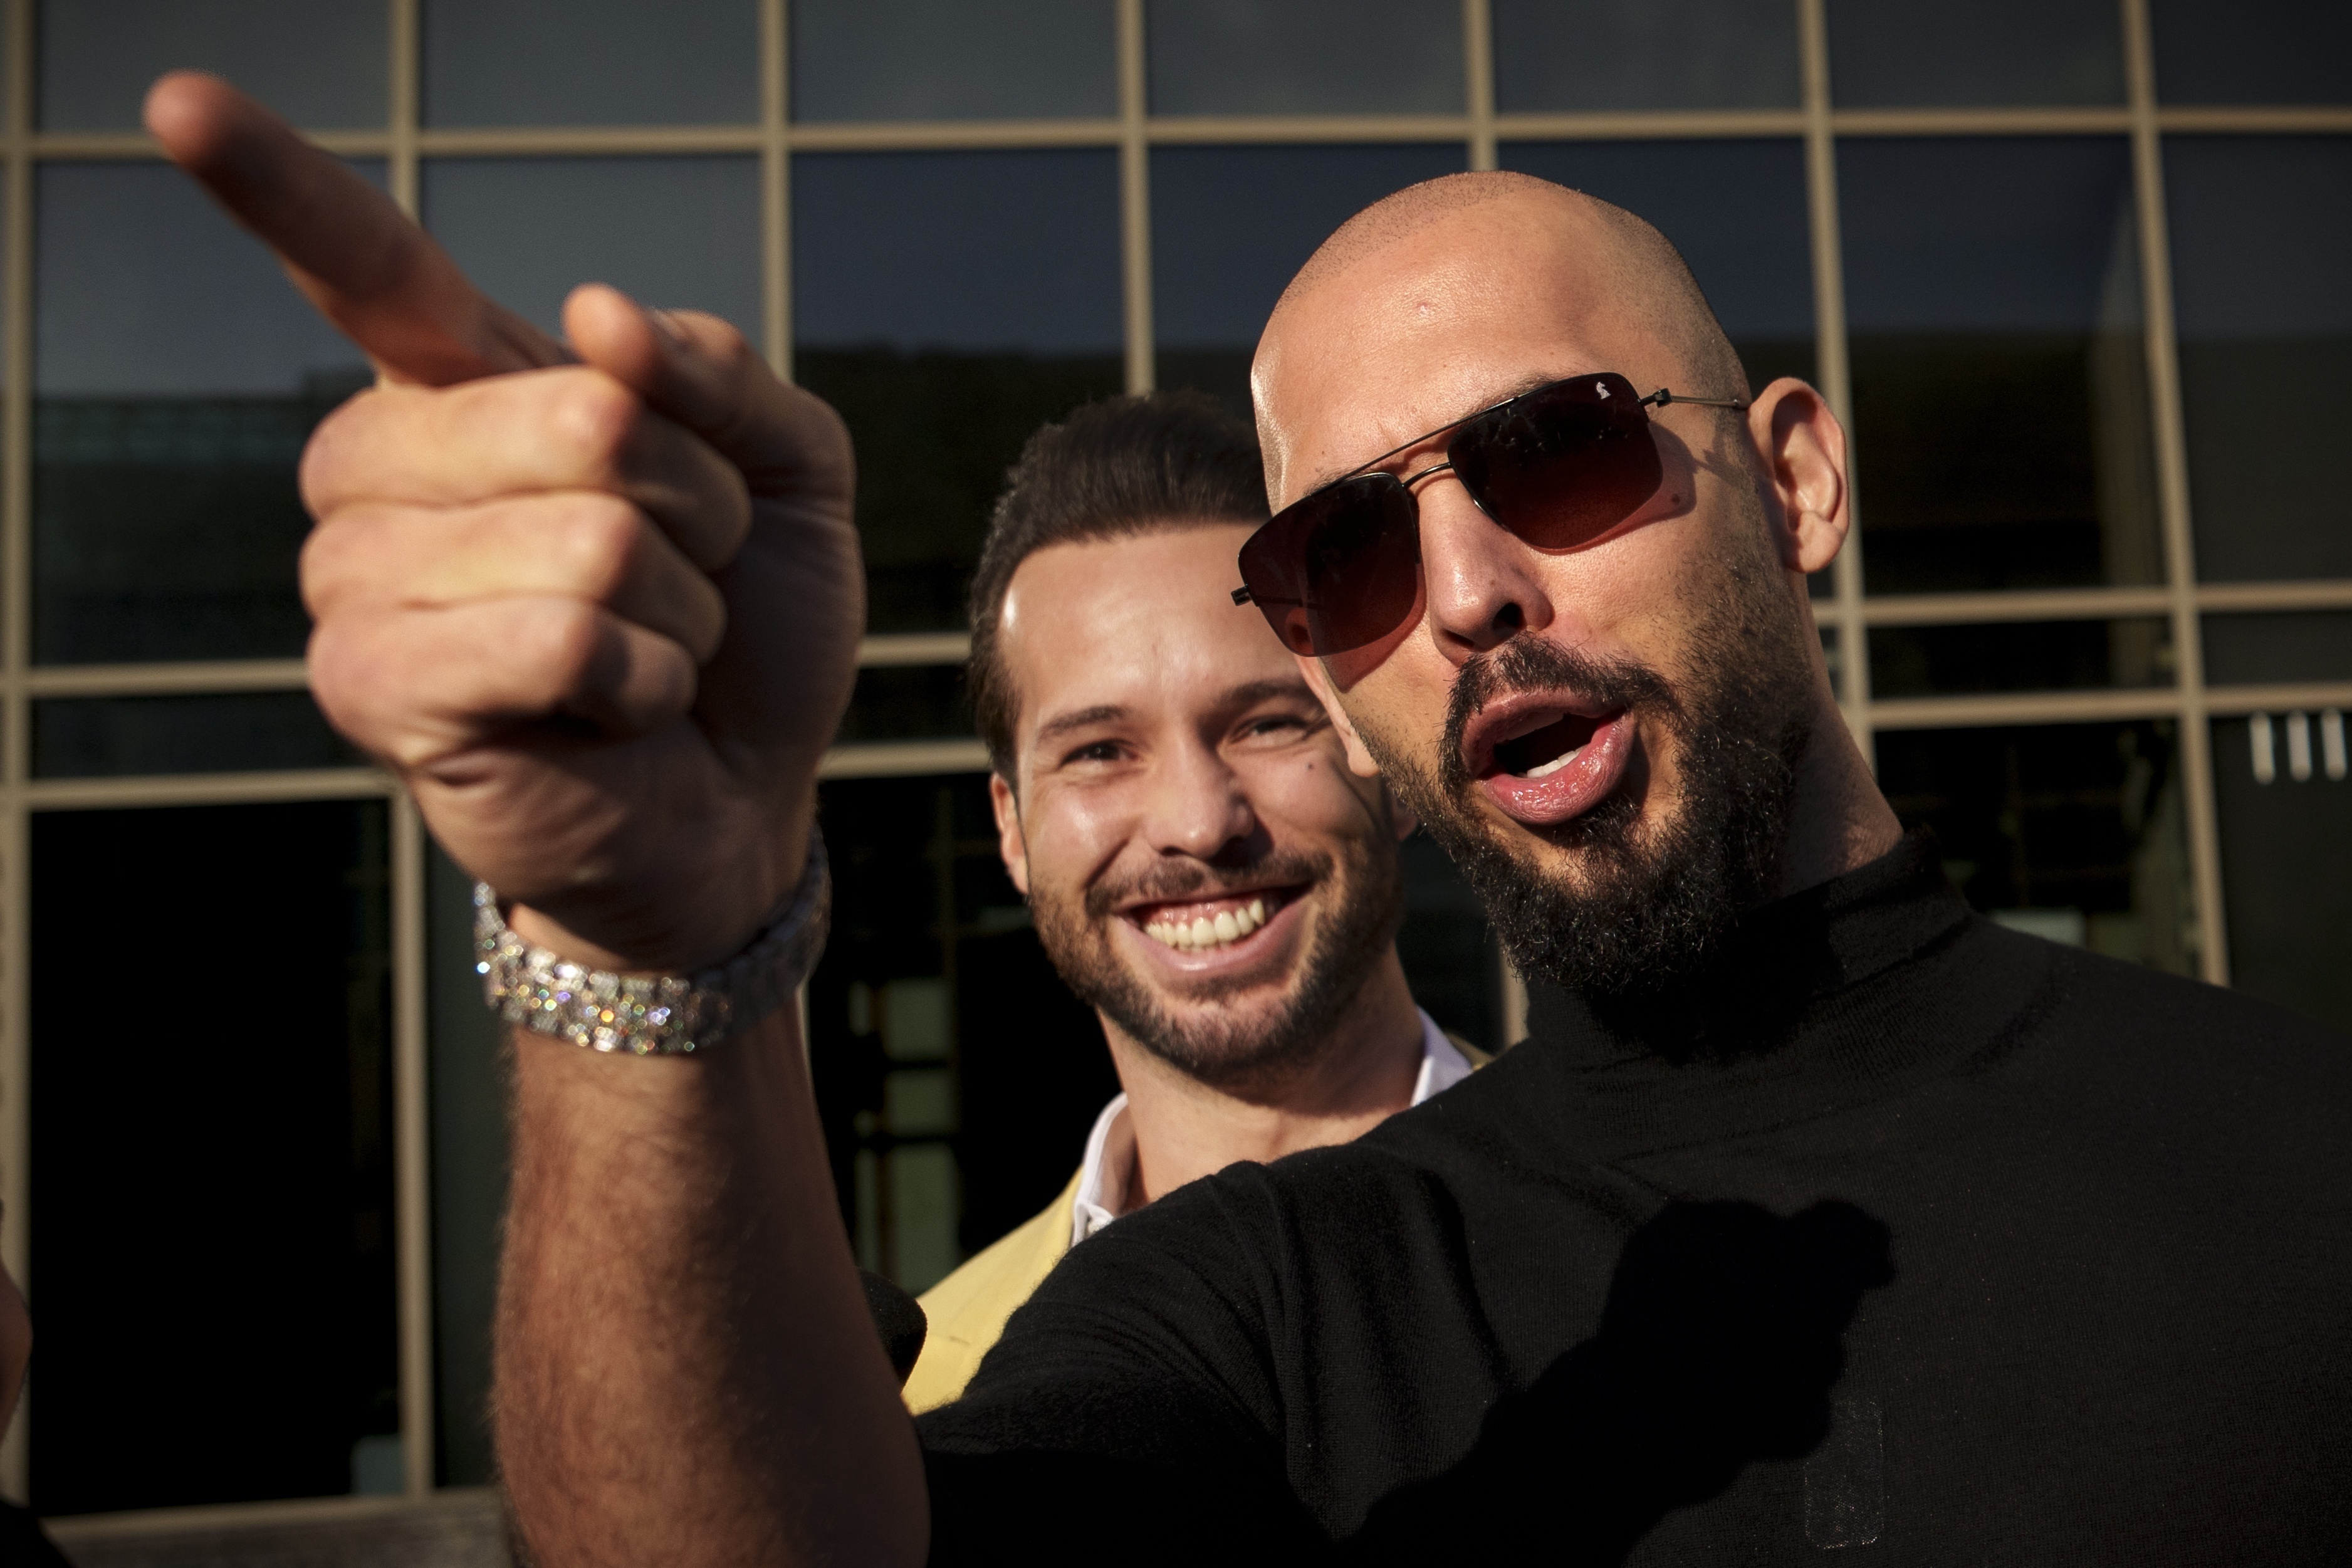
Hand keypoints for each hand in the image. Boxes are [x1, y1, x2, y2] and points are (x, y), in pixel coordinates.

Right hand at [145, 73, 863, 970]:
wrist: (740, 795)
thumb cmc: (744, 629)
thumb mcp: (783, 475)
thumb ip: (718, 376)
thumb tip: (598, 314)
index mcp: (462, 387)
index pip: (359, 262)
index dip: (273, 182)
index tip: (177, 99)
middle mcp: (381, 468)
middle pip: (587, 418)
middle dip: (698, 510)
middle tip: (681, 578)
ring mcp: (359, 579)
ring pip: (589, 537)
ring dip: (677, 608)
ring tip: (647, 654)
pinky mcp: (375, 688)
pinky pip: (561, 637)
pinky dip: (643, 679)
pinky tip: (616, 712)